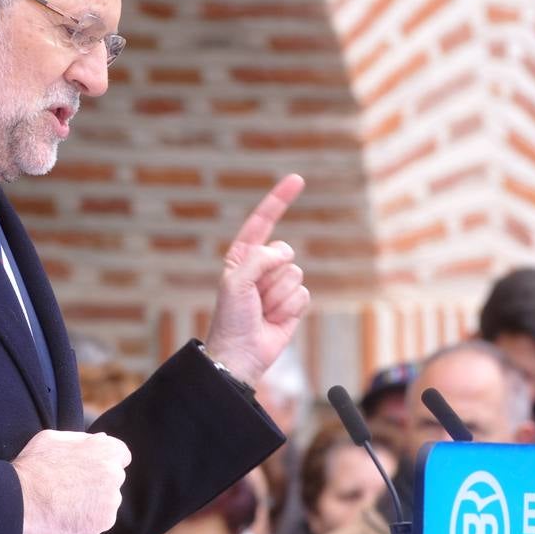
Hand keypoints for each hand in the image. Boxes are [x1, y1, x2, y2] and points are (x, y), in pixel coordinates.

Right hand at [12, 430, 130, 533]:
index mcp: (107, 451)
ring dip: (92, 504)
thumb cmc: (33, 464)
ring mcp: (109, 503)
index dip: (105, 461)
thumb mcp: (56, 438)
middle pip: (113, 480)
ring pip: (106, 503)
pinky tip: (64, 516)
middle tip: (70, 486)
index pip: (121, 455)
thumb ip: (84, 440)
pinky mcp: (100, 525)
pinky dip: (84, 522)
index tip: (92, 468)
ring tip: (64, 502)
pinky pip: (96, 523)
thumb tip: (101, 440)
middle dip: (98, 482)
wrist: (18, 498)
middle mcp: (114, 476)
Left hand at [204, 174, 308, 387]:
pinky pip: (303, 294)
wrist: (241, 354)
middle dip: (271, 276)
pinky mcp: (293, 303)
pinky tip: (274, 320)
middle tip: (255, 297)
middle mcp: (262, 267)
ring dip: (279, 296)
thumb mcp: (235, 282)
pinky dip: (289, 309)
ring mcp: (278, 285)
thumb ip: (259, 260)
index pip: (263, 221)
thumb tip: (285, 252)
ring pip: (295, 274)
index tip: (297, 179)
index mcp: (243, 256)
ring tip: (263, 311)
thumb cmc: (231, 319)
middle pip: (285, 252)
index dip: (279, 200)